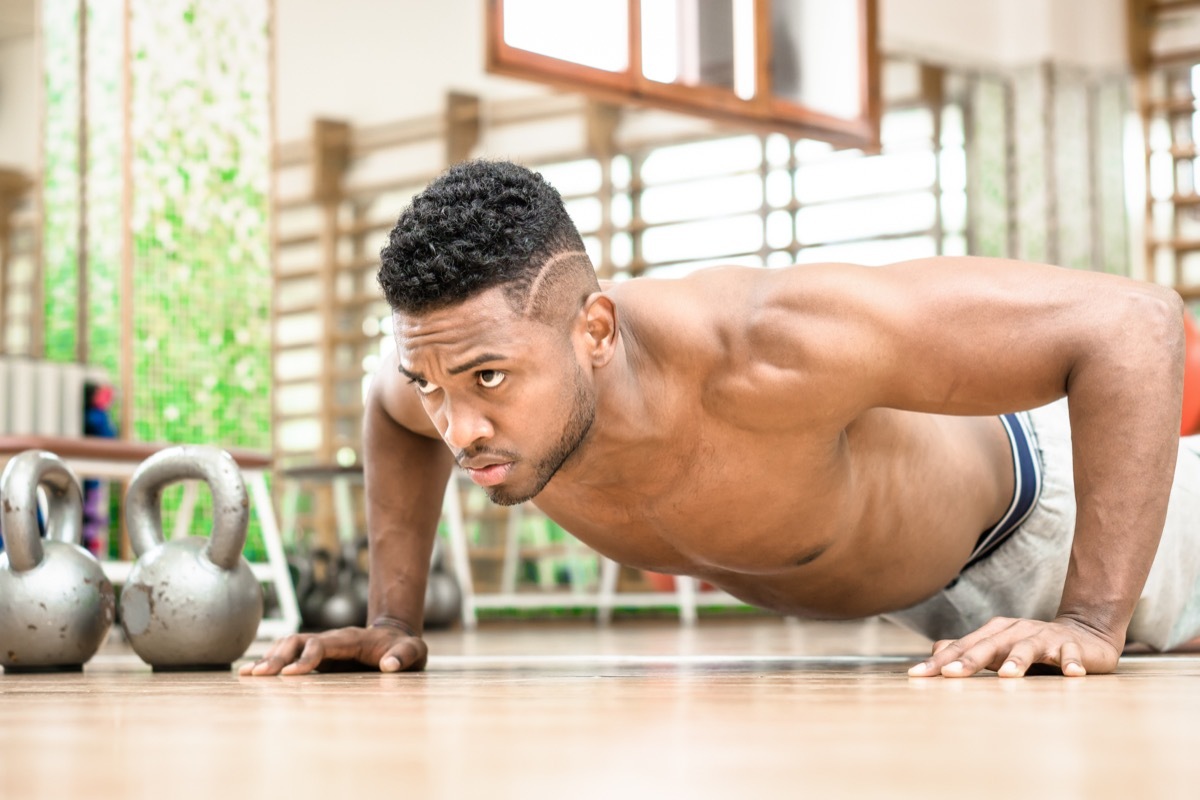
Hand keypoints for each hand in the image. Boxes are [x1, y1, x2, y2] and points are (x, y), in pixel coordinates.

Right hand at [238, 621, 427, 675]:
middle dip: (277, 657)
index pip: (322, 644)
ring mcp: (322, 646)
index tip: (292, 675)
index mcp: (351, 638)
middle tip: (257, 675)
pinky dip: (271, 661)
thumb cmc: (404, 648)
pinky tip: (253, 673)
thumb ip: (406, 656)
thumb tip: (389, 666)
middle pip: (298, 641)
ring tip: (247, 675)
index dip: (307, 657)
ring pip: (289, 645)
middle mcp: (332, 639)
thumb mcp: (415, 651)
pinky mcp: (317, 656)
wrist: (396, 637)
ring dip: (269, 658)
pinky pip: (289, 655)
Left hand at [906, 616, 1122, 677]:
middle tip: (950, 674)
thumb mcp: (998, 647)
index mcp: (994, 632)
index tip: (917, 675)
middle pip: (989, 645)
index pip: (962, 647)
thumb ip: (969, 650)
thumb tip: (935, 652)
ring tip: (1008, 675)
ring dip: (1018, 661)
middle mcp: (1016, 631)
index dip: (940, 661)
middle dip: (969, 660)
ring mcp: (1044, 637)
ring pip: (1028, 648)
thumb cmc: (1030, 646)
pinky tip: (1070, 673)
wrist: (1083, 633)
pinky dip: (1070, 663)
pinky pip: (1070, 654)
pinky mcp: (1071, 647)